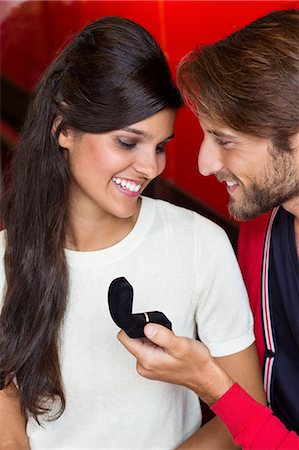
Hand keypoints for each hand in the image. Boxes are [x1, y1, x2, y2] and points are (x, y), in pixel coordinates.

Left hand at [117, 324, 233, 405]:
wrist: (204, 377)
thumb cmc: (195, 362)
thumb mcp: (181, 345)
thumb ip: (162, 336)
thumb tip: (147, 327)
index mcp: (146, 360)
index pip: (124, 338)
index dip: (134, 326)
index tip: (148, 324)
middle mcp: (143, 366)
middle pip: (132, 339)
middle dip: (146, 333)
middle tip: (165, 336)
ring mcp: (147, 367)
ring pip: (141, 343)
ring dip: (153, 339)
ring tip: (168, 343)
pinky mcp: (152, 366)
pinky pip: (147, 349)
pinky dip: (156, 345)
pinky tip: (168, 348)